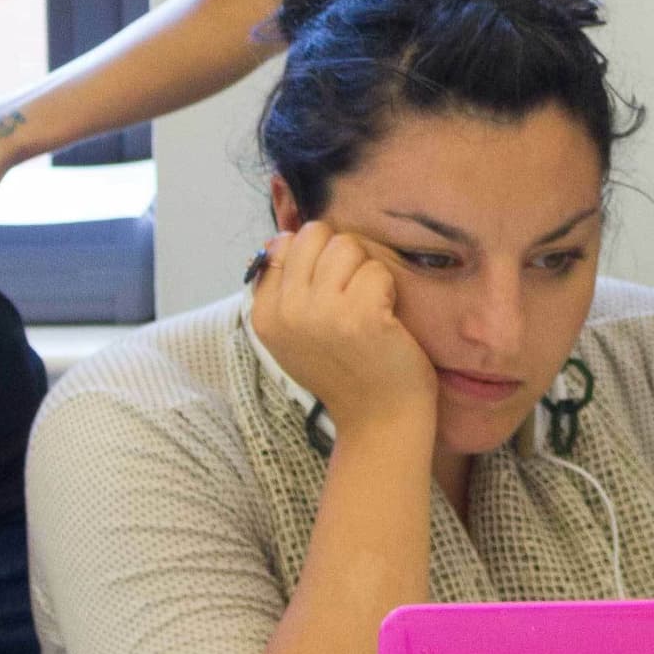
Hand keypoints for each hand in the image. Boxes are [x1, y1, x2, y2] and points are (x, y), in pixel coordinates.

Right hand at [249, 220, 440, 445]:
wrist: (379, 419)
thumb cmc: (344, 370)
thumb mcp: (294, 334)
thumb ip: (283, 288)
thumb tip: (281, 236)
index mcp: (265, 314)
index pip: (284, 243)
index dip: (315, 257)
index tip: (327, 293)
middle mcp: (287, 312)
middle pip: (315, 234)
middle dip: (341, 256)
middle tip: (352, 296)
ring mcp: (321, 313)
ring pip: (348, 246)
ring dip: (366, 272)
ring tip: (368, 309)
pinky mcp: (360, 316)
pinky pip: (376, 270)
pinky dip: (388, 290)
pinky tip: (385, 321)